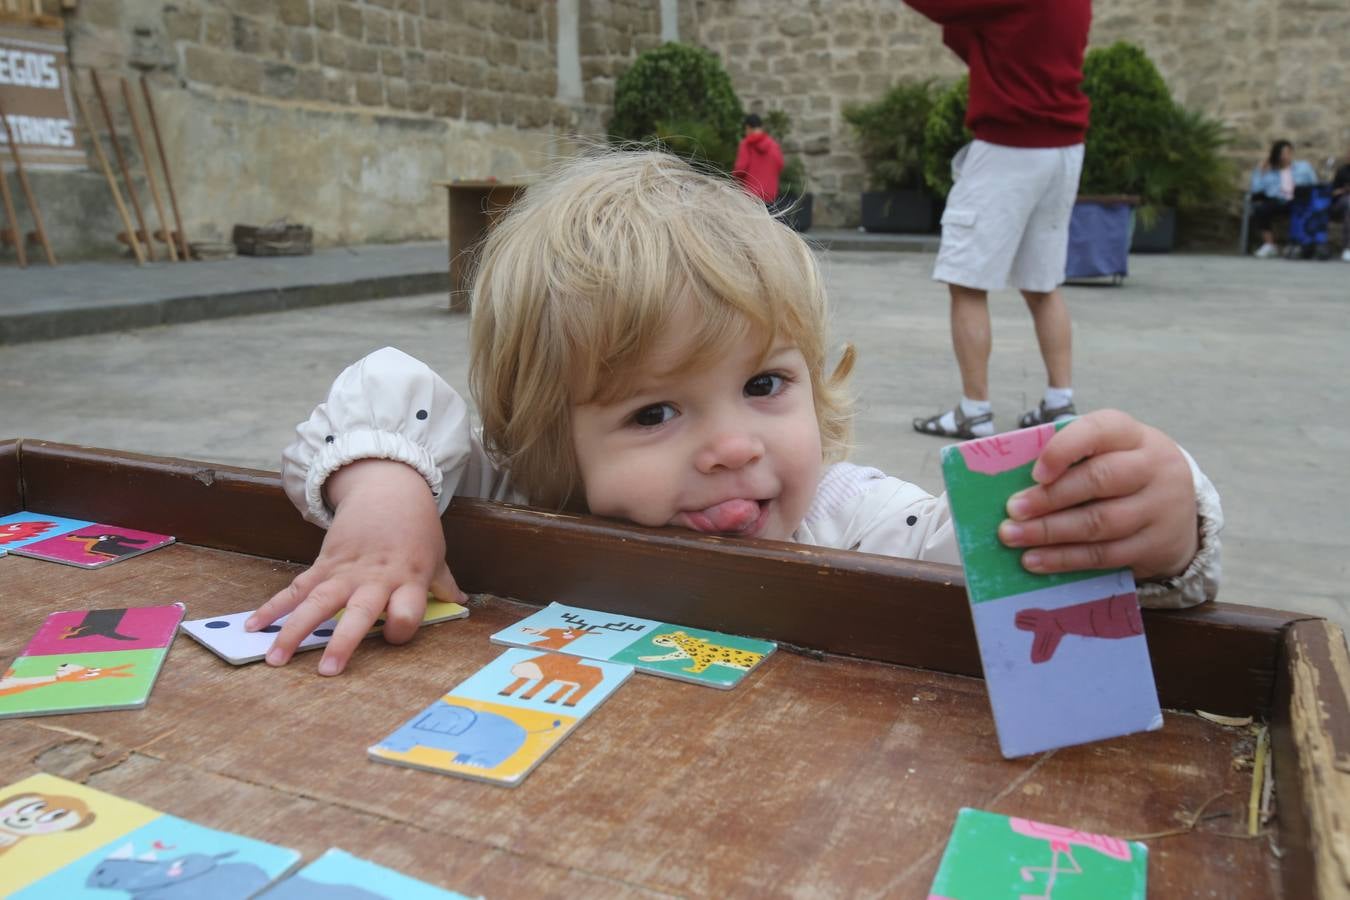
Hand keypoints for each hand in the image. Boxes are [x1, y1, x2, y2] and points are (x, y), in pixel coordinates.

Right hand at [246, 459, 462, 674]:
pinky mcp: (324, 563)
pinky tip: (253, 626)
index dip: (401, 625)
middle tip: (326, 670)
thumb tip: (462, 601)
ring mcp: (346, 571)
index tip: (392, 636)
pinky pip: (296, 588)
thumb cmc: (416, 528)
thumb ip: (443, 582)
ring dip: (294, 630)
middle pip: (359, 611)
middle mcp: (376, 578)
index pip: (408, 609)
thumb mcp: (435, 554)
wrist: (388, 488)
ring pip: (318, 602)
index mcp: (408, 579)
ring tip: (275, 658)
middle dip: (342, 641)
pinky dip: (273, 607)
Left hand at [996, 410, 1197, 580]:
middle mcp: (1153, 466)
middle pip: (1099, 479)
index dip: (1064, 450)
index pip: (1099, 430)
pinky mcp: (1156, 544)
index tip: (1034, 473)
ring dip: (1050, 532)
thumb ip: (1072, 460)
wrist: (1181, 512)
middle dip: (1049, 497)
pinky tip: (1035, 560)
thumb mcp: (1110, 454)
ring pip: (1100, 521)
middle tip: (1012, 510)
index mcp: (1133, 435)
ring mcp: (1160, 507)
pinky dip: (1065, 559)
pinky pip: (1105, 554)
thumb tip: (1012, 483)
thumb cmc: (1123, 476)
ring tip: (1013, 536)